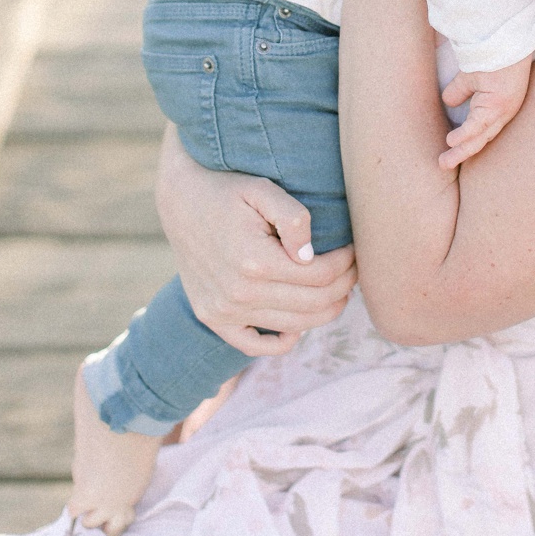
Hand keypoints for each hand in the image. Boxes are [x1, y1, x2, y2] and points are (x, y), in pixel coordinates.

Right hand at [155, 126, 356, 353]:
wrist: (180, 198)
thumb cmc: (227, 188)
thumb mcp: (261, 190)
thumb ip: (292, 218)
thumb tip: (311, 256)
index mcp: (255, 261)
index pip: (321, 275)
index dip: (346, 263)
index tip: (354, 249)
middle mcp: (239, 293)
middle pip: (314, 304)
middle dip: (344, 286)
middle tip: (354, 269)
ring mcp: (224, 311)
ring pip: (295, 327)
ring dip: (325, 310)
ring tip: (337, 289)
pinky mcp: (213, 318)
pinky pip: (254, 346)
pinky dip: (283, 341)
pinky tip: (299, 323)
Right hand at [439, 56, 531, 168]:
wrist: (507, 40)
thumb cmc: (494, 56)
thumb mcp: (471, 78)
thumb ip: (460, 91)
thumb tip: (447, 102)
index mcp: (499, 108)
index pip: (482, 132)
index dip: (467, 144)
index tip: (452, 153)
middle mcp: (503, 113)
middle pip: (481, 140)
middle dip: (461, 154)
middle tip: (444, 164)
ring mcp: (502, 110)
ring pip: (479, 137)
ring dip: (461, 151)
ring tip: (445, 161)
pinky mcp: (498, 104)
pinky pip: (479, 124)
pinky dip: (465, 134)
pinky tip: (451, 142)